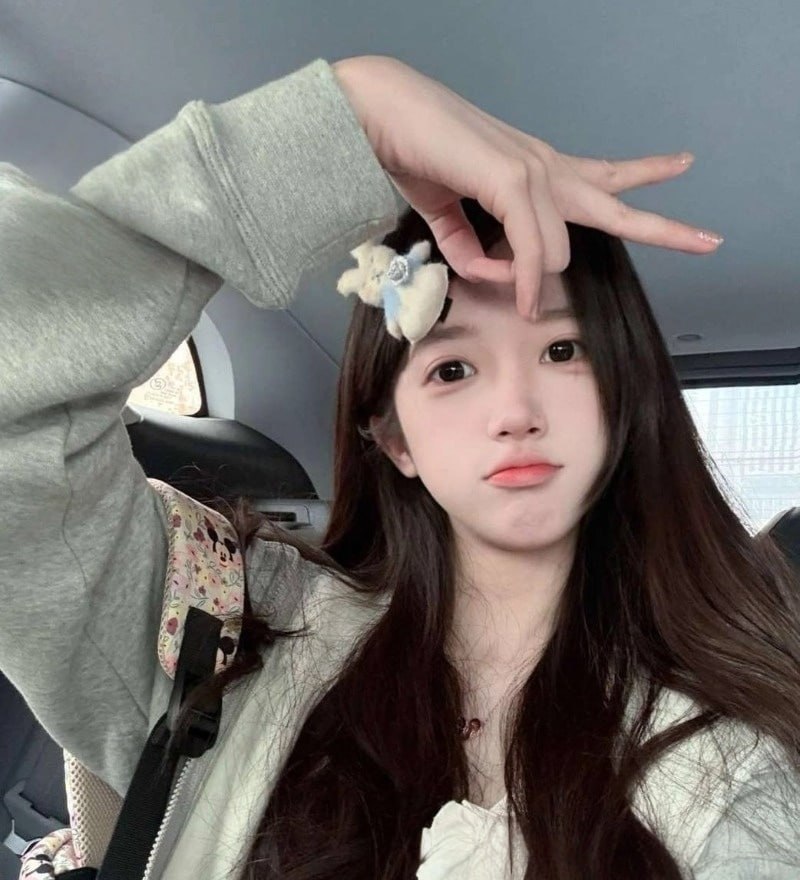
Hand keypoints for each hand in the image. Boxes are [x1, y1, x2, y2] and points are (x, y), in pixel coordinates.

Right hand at [332, 55, 722, 315]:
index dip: (643, 172)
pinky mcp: (514, 179)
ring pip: (560, 248)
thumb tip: (496, 277)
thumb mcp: (449, 217)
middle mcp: (545, 168)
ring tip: (504, 290)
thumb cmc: (416, 155)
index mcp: (535, 171)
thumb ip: (474, 249)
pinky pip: (534, 247)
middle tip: (711, 240)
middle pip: (617, 200)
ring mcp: (533, 170)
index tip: (681, 165)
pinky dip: (525, 277)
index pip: (601, 173)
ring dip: (530, 281)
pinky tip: (519, 293)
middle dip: (665, 226)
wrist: (383, 118)